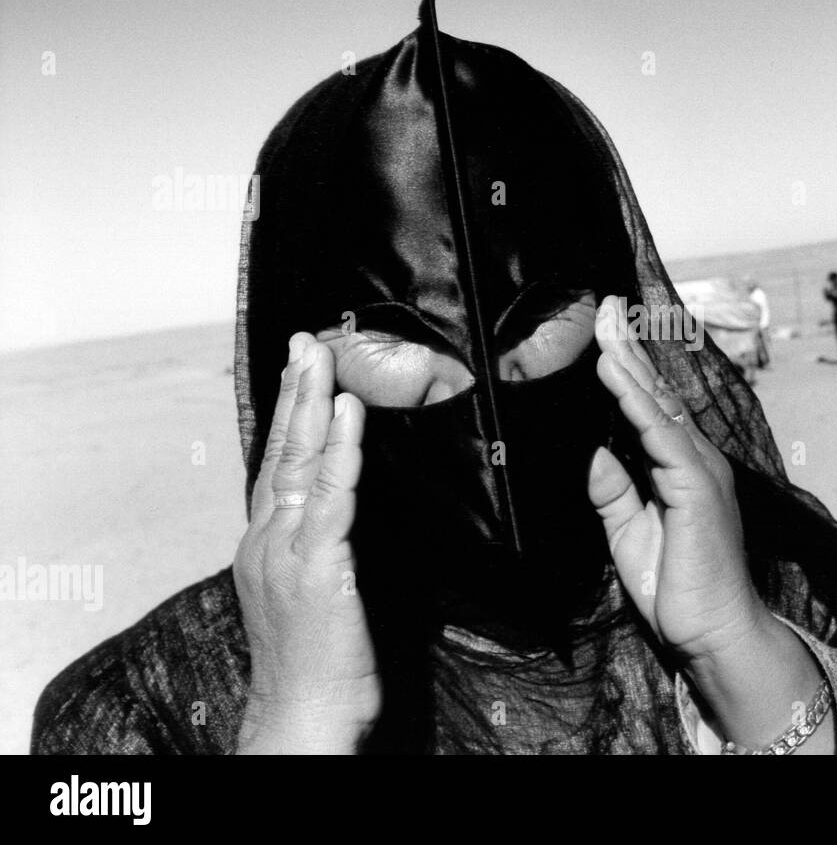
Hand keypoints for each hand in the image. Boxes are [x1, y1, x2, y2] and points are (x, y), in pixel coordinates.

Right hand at [233, 333, 378, 753]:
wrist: (303, 717)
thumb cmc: (319, 664)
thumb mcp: (315, 591)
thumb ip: (325, 546)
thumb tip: (351, 510)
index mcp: (265, 546)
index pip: (274, 466)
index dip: (287, 416)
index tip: (298, 370)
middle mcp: (266, 541)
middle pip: (279, 451)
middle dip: (294, 391)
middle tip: (306, 339)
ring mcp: (287, 552)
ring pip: (298, 462)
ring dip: (312, 402)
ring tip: (322, 355)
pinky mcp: (319, 567)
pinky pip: (332, 495)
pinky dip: (339, 449)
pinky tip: (346, 413)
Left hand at [587, 297, 833, 751]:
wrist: (714, 635)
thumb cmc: (677, 590)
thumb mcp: (628, 533)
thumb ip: (613, 490)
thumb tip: (593, 450)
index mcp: (679, 468)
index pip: (648, 409)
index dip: (625, 368)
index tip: (603, 330)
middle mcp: (695, 459)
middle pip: (655, 393)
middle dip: (627, 347)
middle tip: (603, 304)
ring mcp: (700, 470)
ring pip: (659, 404)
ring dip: (628, 361)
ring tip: (604, 323)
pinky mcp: (697, 487)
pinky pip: (661, 435)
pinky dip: (636, 401)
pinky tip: (615, 374)